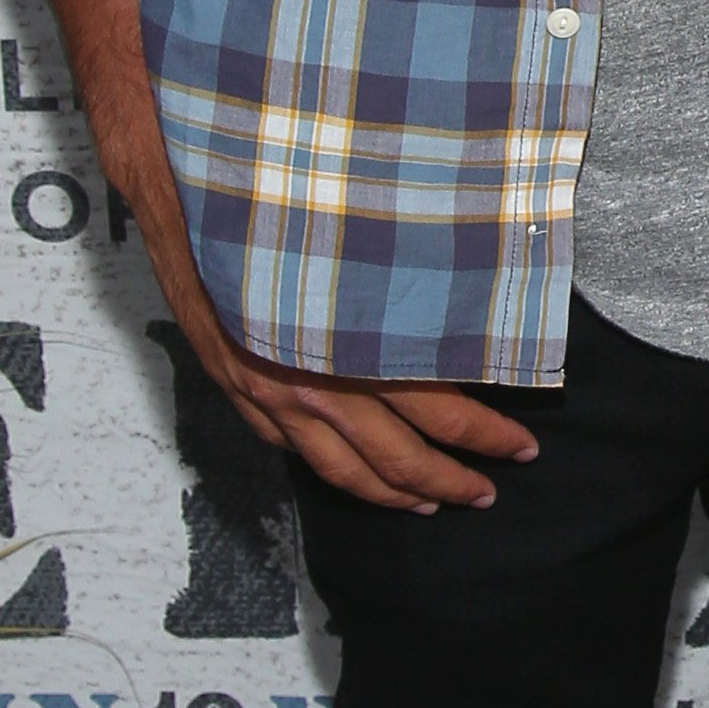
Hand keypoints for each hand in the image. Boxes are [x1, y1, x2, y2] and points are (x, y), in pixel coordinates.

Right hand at [154, 214, 538, 514]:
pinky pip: (291, 449)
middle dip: (450, 481)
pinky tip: (348, 473)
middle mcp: (317, 384)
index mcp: (358, 348)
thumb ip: (410, 301)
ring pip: (344, 471)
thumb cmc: (283, 212)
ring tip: (428, 505)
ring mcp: (274, 397)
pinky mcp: (240, 393)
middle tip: (487, 492)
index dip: (486, 436)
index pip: (441, 411)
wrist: (187, 202)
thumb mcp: (365, 251)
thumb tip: (466, 333)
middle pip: (398, 457)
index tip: (521, 447)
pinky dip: (329, 469)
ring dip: (393, 494)